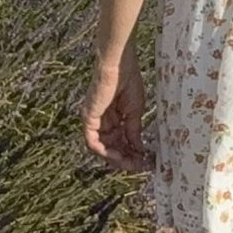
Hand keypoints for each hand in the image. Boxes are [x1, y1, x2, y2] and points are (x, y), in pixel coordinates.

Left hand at [83, 54, 149, 172]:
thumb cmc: (128, 81)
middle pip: (111, 147)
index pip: (120, 141)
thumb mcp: (134, 111)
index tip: (144, 161)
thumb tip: (139, 150)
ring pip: (101, 147)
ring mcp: (94, 120)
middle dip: (125, 158)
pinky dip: (104, 151)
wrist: (119, 65)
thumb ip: (133, 131)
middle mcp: (102, 121)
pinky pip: (92, 141)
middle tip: (138, 166)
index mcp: (113, 118)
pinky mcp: (88, 118)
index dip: (131, 152)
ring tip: (130, 163)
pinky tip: (118, 156)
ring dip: (115, 158)